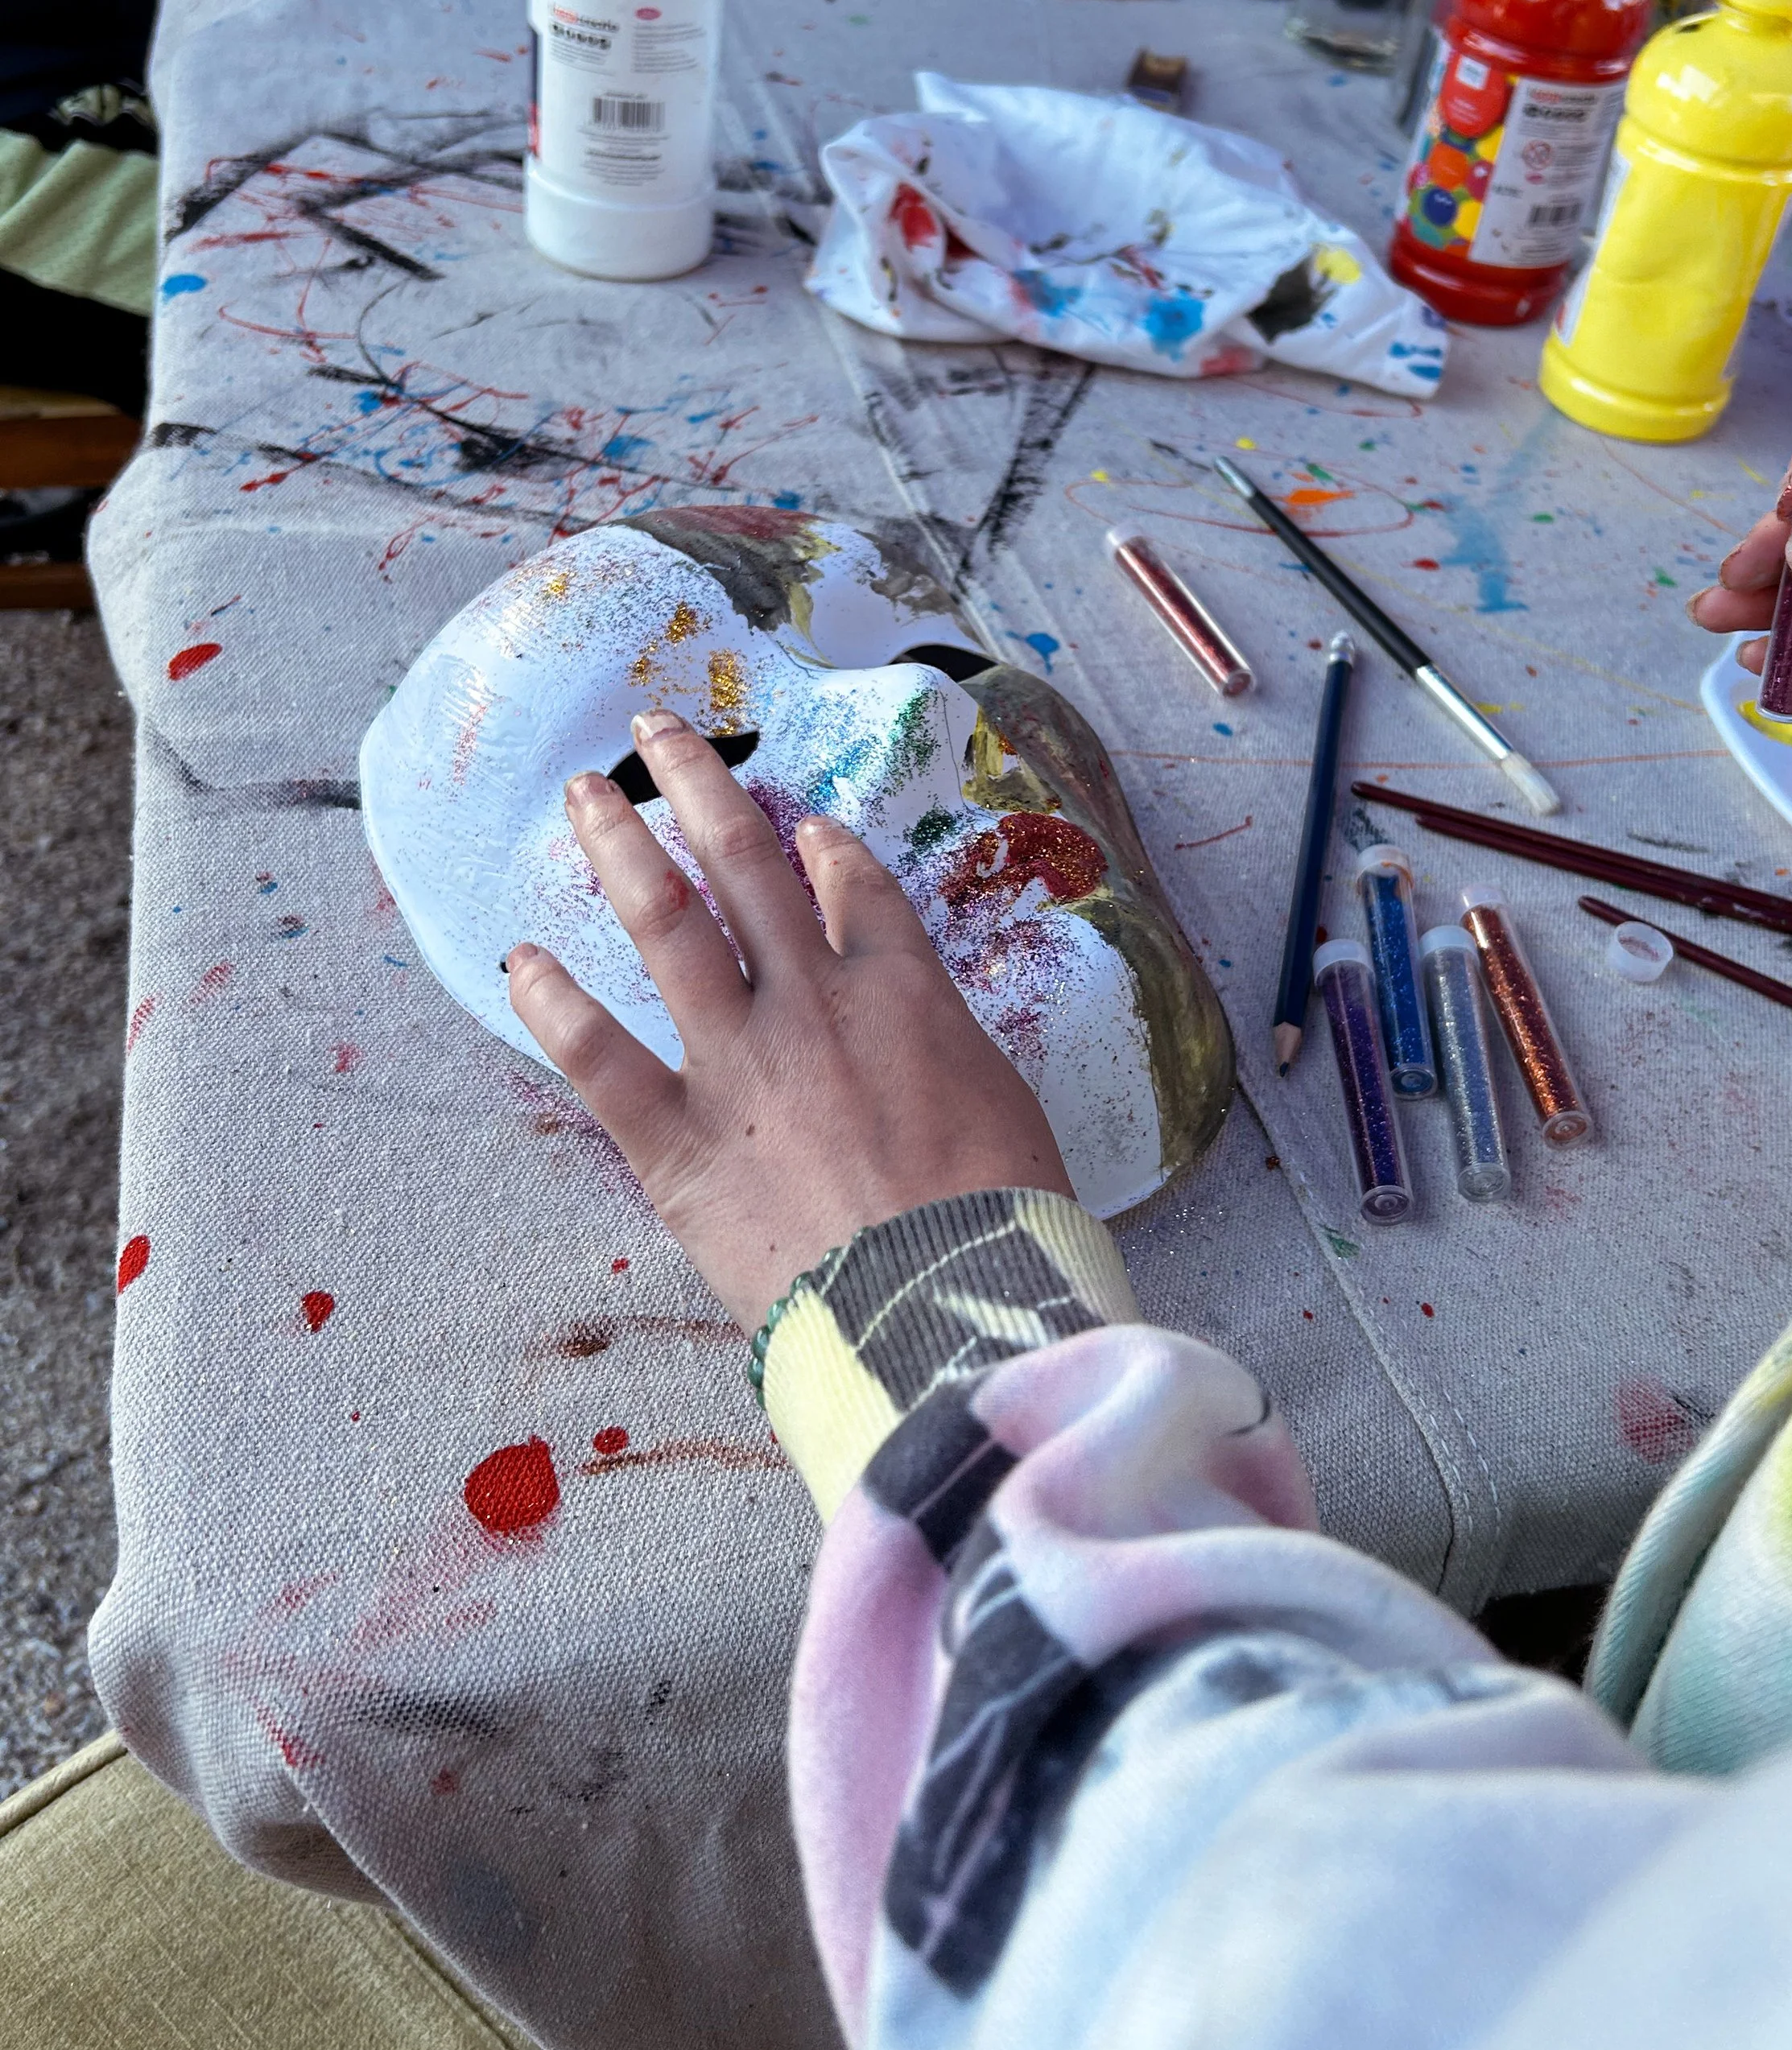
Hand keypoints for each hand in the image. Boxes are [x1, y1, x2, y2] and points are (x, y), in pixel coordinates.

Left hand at [505, 709, 1069, 1330]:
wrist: (948, 1315)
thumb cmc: (1004, 1230)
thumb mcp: (1011, 1112)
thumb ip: (952, 1056)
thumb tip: (929, 1049)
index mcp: (904, 993)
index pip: (856, 889)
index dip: (825, 848)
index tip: (802, 822)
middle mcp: (813, 1001)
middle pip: (746, 863)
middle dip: (699, 785)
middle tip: (658, 734)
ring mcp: (739, 1063)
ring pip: (666, 920)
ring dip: (620, 843)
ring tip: (584, 792)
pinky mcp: (677, 1142)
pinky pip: (598, 1056)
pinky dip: (553, 1003)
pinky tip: (522, 959)